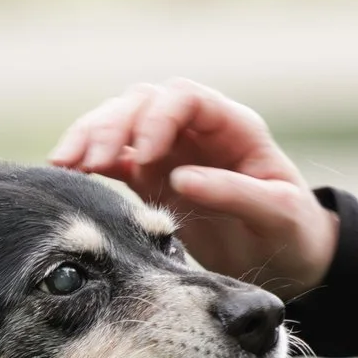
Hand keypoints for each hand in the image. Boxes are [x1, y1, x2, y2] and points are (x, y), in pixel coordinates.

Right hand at [49, 79, 337, 296]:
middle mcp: (198, 130)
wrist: (289, 259)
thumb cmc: (292, 232)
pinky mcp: (151, 177)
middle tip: (90, 160)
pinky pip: (113, 158)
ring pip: (121, 124)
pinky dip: (88, 161)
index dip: (159, 117)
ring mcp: (171, 151)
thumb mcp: (278, 214)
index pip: (186, 98)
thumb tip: (180, 178)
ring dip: (91, 137)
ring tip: (65, 164)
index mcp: (234, 127)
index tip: (145, 155)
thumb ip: (235, 194)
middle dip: (113, 125)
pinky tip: (67, 175)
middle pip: (144, 103)